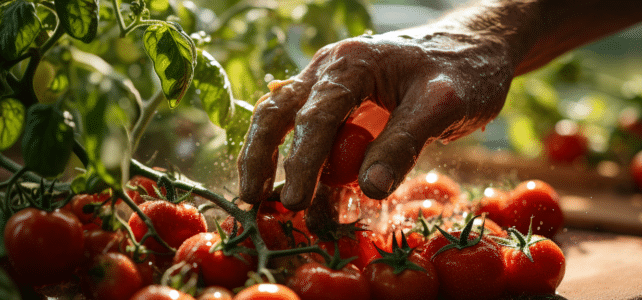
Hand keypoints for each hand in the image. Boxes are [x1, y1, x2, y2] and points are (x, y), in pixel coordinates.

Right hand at [237, 27, 514, 210]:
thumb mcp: (443, 105)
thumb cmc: (463, 70)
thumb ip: (404, 143)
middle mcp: (329, 70)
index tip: (296, 201)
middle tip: (252, 199)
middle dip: (260, 156)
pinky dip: (299, 160)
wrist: (475, 47)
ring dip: (267, 158)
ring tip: (258, 198)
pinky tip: (298, 188)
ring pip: (282, 119)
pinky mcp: (340, 103)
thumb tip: (368, 189)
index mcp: (352, 63)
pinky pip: (309, 131)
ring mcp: (330, 85)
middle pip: (278, 111)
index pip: (316, 115)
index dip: (303, 161)